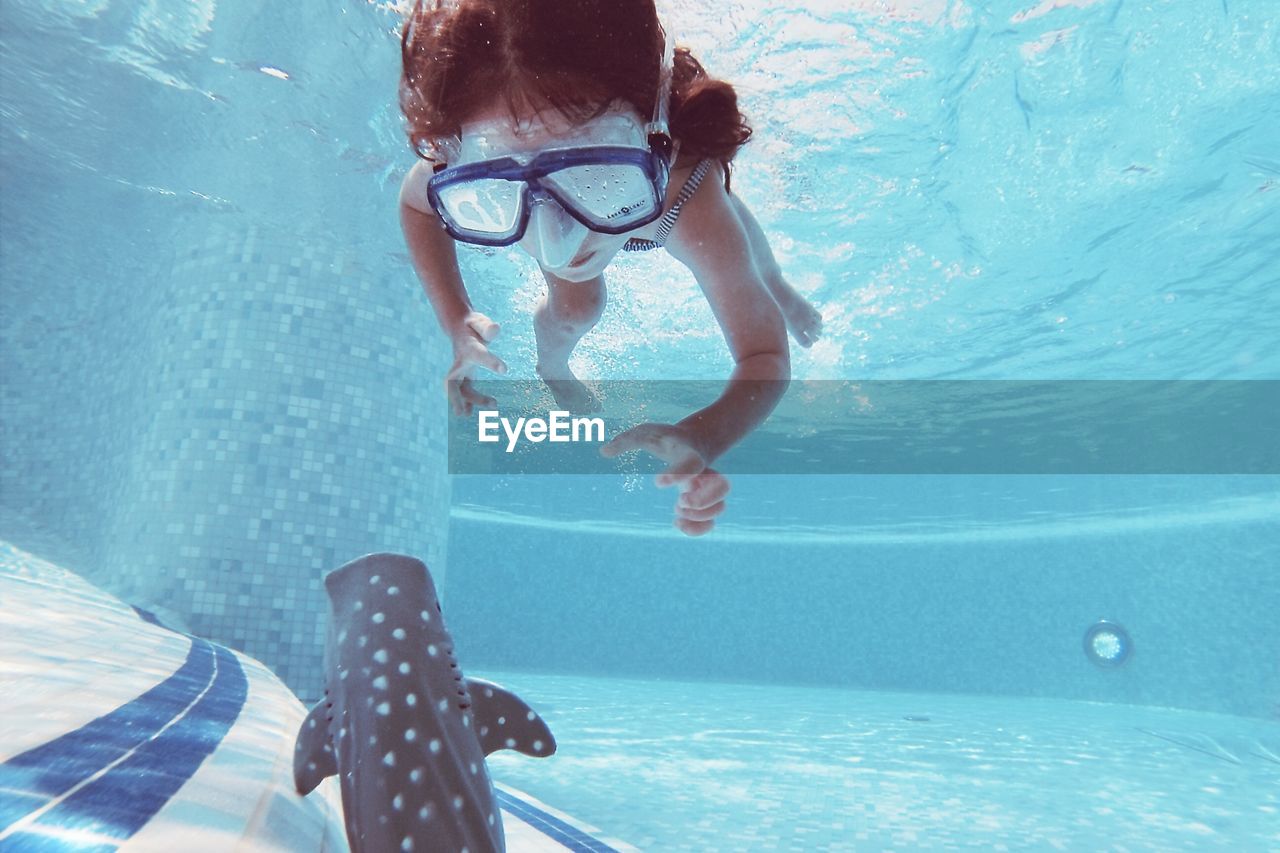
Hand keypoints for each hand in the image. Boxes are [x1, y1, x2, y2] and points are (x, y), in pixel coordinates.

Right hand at [446, 312, 507, 415]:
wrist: (458, 327)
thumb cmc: (472, 325)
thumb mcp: (479, 321)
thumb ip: (487, 327)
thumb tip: (495, 329)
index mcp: (467, 347)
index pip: (478, 354)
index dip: (490, 361)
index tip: (505, 369)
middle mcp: (460, 361)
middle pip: (456, 380)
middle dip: (464, 395)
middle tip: (483, 406)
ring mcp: (460, 370)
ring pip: (461, 389)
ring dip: (473, 400)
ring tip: (494, 405)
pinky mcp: (464, 376)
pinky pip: (463, 392)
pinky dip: (465, 403)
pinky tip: (468, 414)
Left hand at [601, 423, 729, 535]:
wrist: (695, 441)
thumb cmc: (666, 438)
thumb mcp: (645, 432)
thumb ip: (626, 441)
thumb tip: (603, 451)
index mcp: (689, 453)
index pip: (691, 464)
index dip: (678, 475)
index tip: (657, 483)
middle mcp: (705, 471)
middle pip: (722, 487)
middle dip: (702, 500)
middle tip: (679, 502)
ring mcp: (708, 488)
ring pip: (720, 507)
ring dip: (700, 516)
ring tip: (676, 510)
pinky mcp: (705, 502)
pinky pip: (711, 521)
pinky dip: (698, 529)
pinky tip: (677, 524)